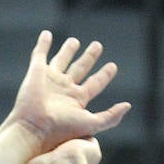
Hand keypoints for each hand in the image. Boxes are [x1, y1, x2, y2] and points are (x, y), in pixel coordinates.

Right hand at [6, 31, 130, 154]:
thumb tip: (128, 105)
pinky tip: (47, 34)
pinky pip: (40, 54)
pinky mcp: (36, 71)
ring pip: (62, 60)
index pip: (95, 83)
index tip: (113, 66)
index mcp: (78, 100)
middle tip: (98, 46)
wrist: (35, 127)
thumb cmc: (62, 129)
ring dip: (68, 50)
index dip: (105, 75)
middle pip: (80, 68)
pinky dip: (42, 43)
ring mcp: (50, 80)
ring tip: (75, 41)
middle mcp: (65, 89)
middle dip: (89, 57)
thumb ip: (111, 116)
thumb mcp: (92, 124)